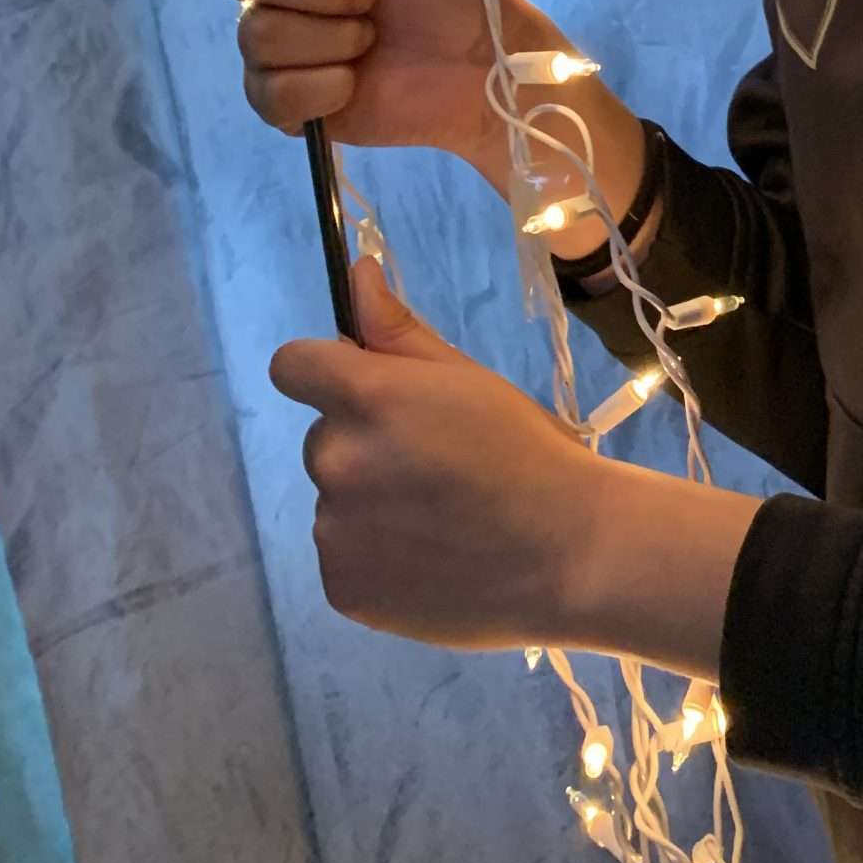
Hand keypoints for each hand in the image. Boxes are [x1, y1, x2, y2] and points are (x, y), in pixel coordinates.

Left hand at [274, 258, 764, 676]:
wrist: (569, 554)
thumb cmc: (528, 451)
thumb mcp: (469, 379)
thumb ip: (398, 331)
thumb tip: (355, 272)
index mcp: (369, 398)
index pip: (293, 366)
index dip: (322, 372)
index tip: (363, 392)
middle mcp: (337, 460)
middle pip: (325, 437)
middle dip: (365, 443)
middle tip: (434, 466)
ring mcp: (334, 531)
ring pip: (335, 500)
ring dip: (369, 503)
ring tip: (439, 521)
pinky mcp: (340, 590)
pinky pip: (343, 557)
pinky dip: (375, 558)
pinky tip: (429, 560)